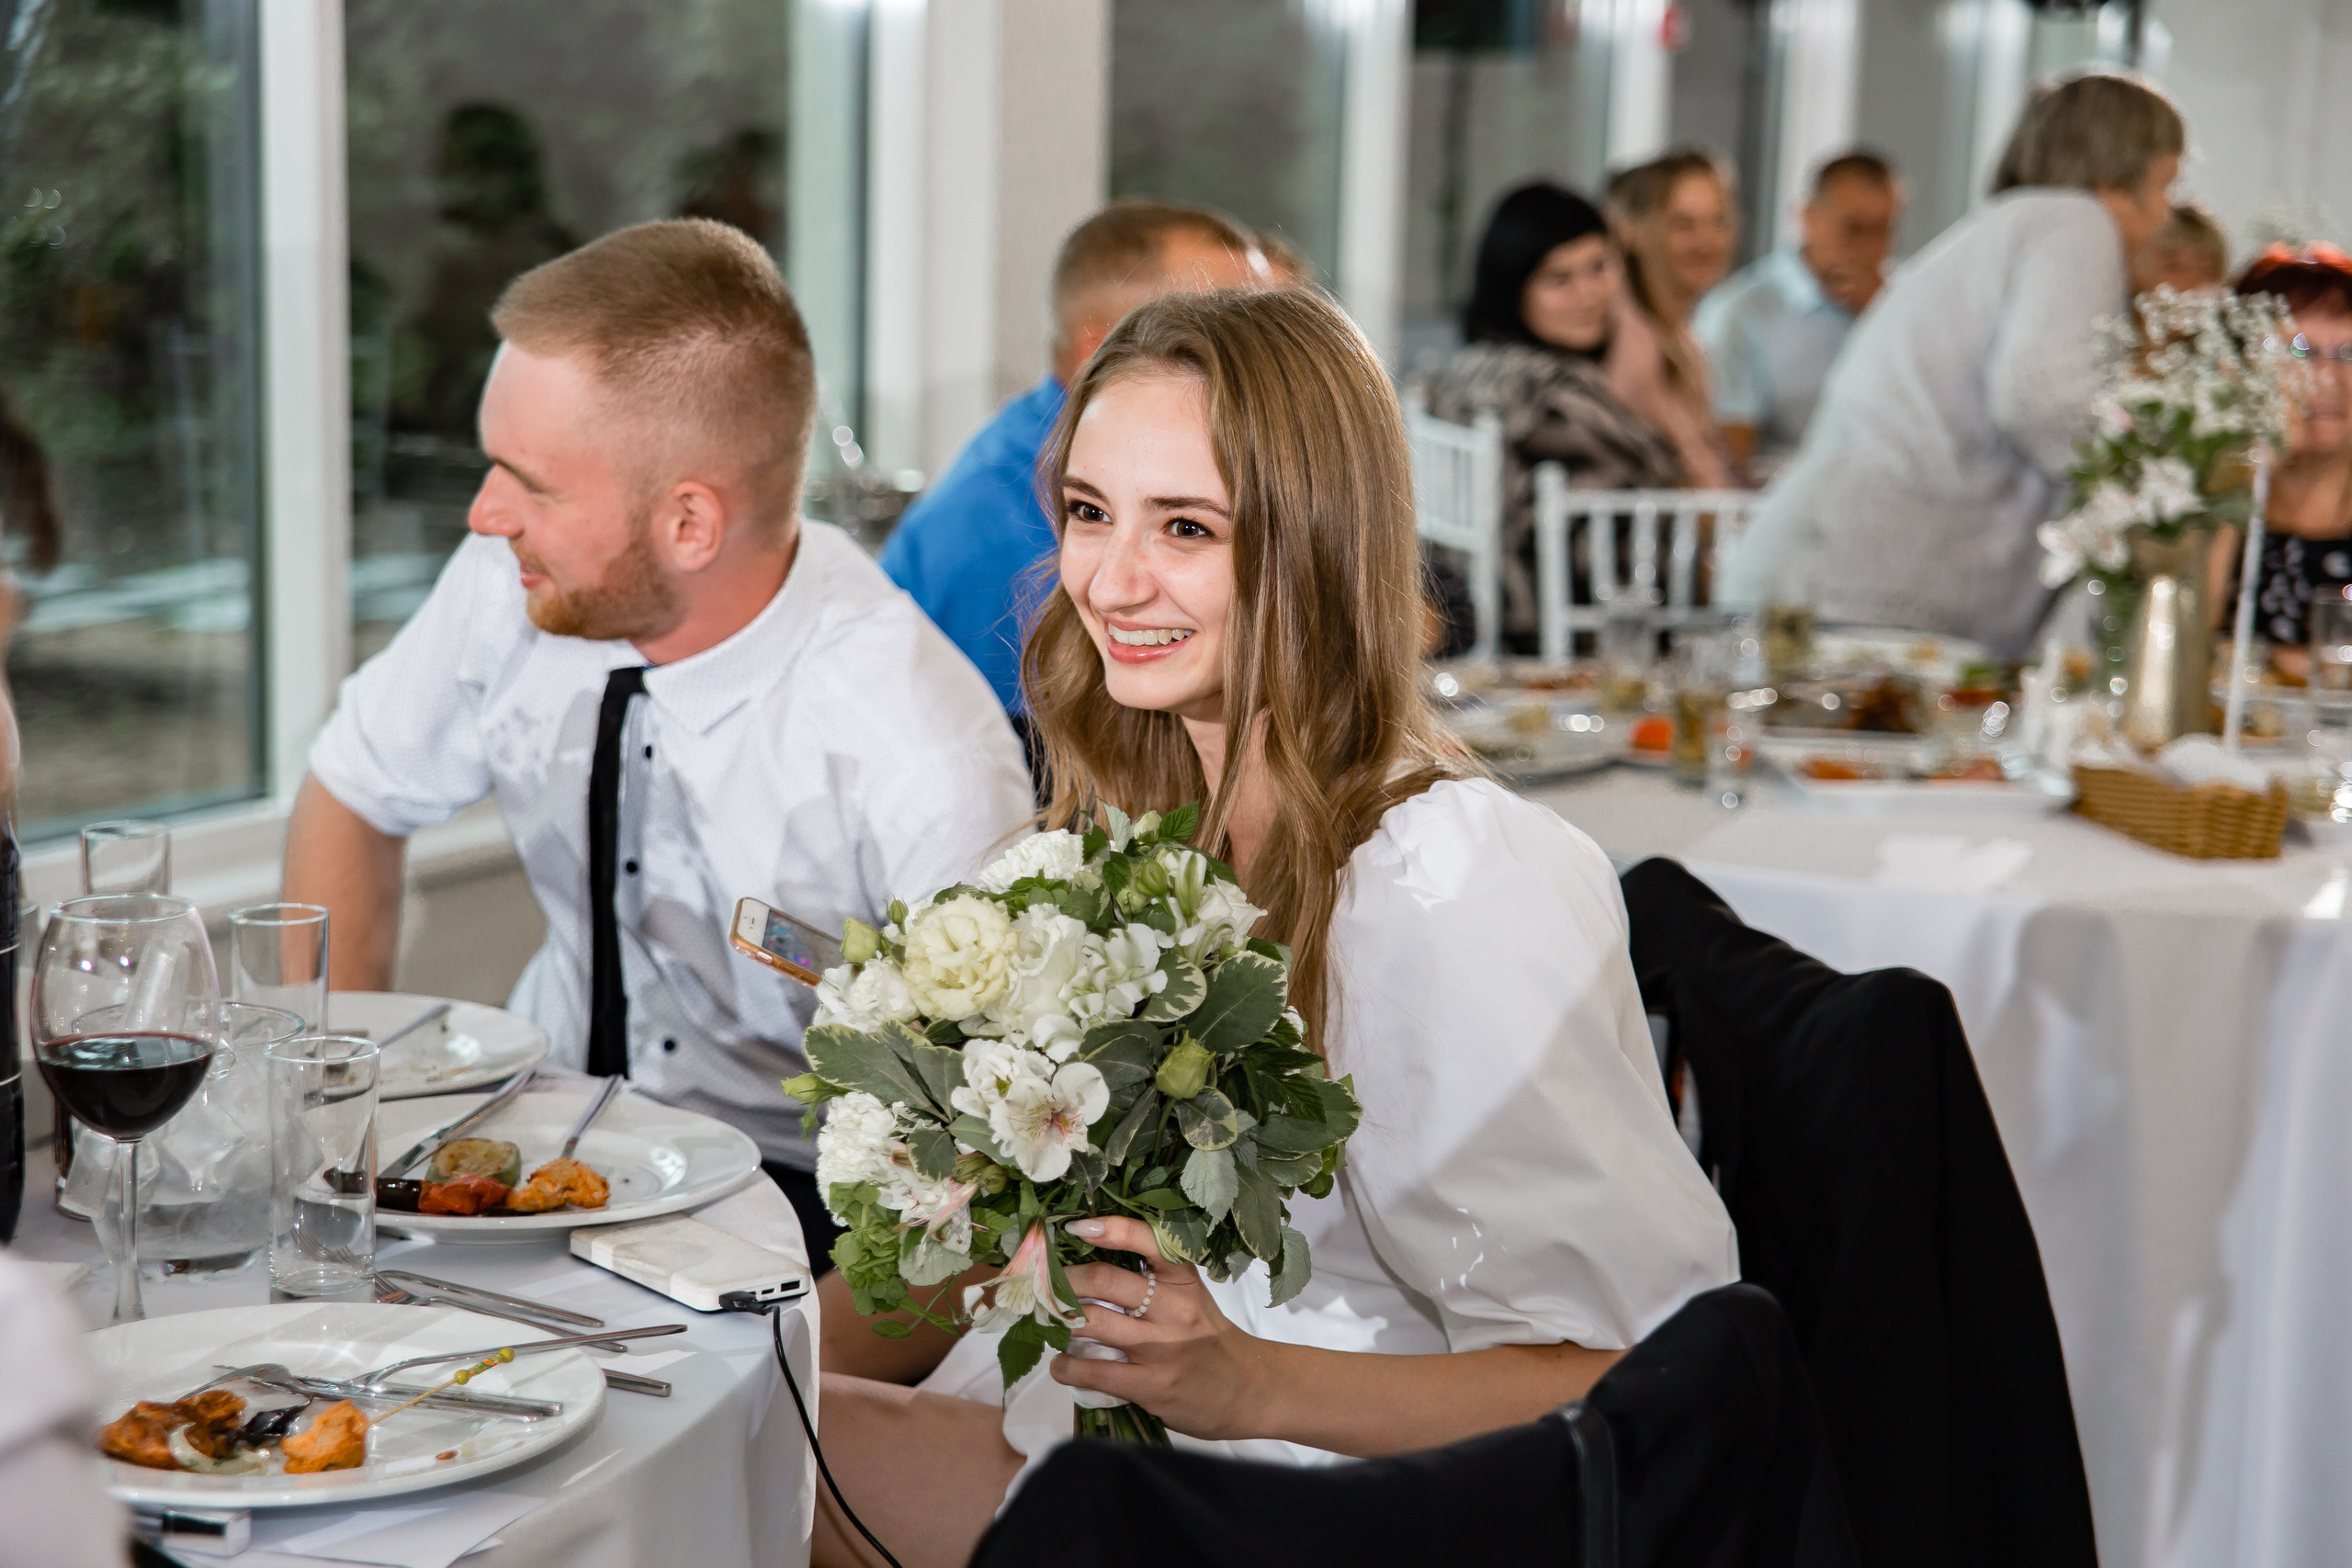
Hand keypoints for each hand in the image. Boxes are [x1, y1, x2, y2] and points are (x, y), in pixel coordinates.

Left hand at [1048, 1216, 1282, 1441]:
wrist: (1249, 1390)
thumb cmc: (1209, 1339)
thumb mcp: (1192, 1298)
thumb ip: (1152, 1282)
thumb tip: (1087, 1273)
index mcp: (1182, 1280)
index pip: (1147, 1241)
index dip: (1109, 1229)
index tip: (1077, 1226)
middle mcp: (1172, 1308)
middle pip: (1104, 1280)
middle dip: (1062, 1281)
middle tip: (1042, 1287)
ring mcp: (1160, 1348)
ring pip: (1092, 1323)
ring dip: (1060, 1323)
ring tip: (1051, 1325)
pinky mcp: (1151, 1385)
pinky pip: (1095, 1372)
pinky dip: (1067, 1368)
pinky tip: (1062, 1366)